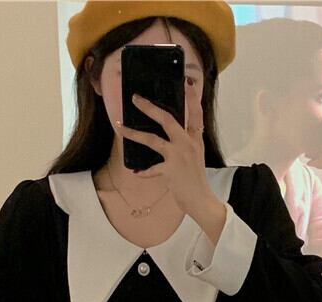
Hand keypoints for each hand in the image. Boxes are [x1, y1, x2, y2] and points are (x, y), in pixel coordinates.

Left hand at [115, 82, 219, 218]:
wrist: (200, 199)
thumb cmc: (196, 178)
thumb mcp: (195, 155)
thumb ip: (184, 142)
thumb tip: (169, 134)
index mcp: (195, 138)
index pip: (196, 112)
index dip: (191, 97)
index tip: (186, 82)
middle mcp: (187, 143)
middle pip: (167, 119)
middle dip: (149, 108)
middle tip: (136, 99)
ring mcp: (178, 156)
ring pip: (152, 139)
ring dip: (134, 134)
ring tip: (120, 128)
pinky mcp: (169, 171)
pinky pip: (151, 169)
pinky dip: (143, 171)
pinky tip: (135, 171)